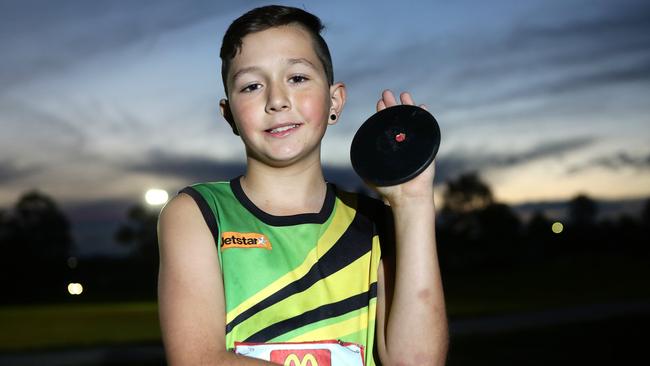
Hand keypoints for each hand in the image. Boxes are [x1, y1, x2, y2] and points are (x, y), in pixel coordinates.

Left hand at [372, 90, 435, 206]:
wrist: (407, 196)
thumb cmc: (389, 188)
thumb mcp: (371, 172)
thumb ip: (365, 161)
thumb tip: (356, 152)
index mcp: (390, 145)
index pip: (386, 125)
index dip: (382, 113)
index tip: (379, 102)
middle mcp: (402, 142)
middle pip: (398, 119)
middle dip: (392, 105)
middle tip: (387, 93)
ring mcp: (415, 143)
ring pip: (412, 120)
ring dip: (408, 106)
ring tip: (404, 94)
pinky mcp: (427, 146)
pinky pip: (427, 128)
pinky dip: (425, 116)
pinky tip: (422, 106)